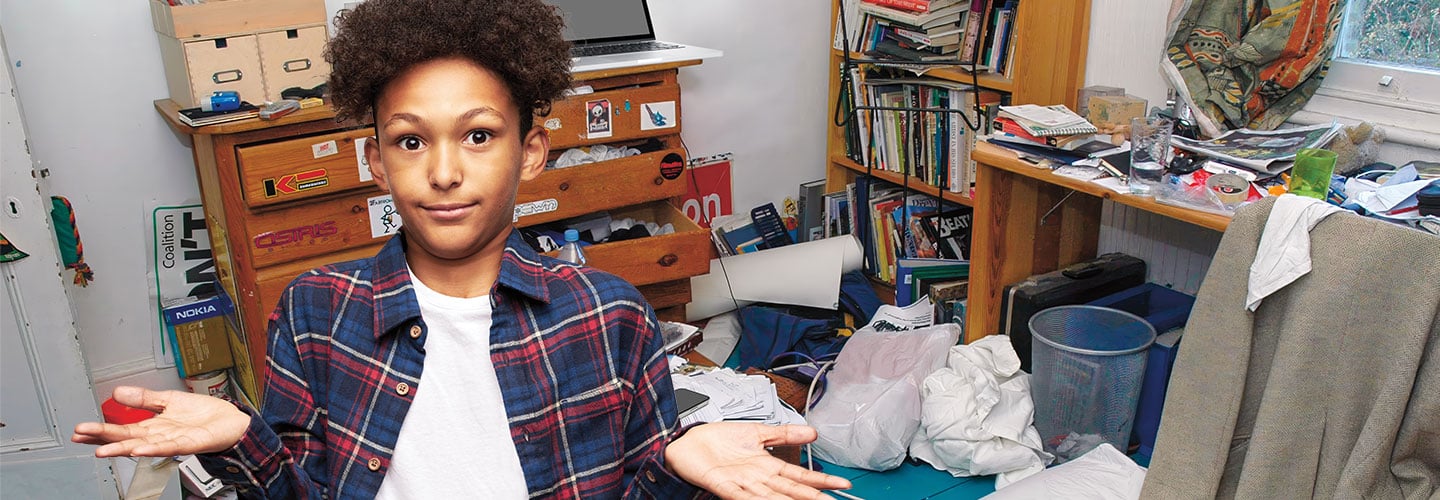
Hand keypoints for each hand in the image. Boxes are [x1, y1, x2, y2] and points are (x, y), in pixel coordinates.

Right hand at [71, 386, 249, 457]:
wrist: (231, 420)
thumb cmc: (203, 414)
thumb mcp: (168, 399)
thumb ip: (144, 398)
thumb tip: (118, 392)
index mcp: (153, 426)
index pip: (121, 429)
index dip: (101, 430)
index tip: (80, 430)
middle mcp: (160, 436)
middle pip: (126, 438)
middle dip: (103, 438)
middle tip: (80, 437)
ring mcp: (173, 441)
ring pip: (143, 445)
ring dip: (122, 448)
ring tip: (102, 450)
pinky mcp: (189, 444)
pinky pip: (168, 447)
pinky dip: (152, 448)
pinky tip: (138, 449)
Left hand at [666, 422, 851, 498]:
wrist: (689, 441)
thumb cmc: (719, 439)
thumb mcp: (758, 432)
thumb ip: (784, 434)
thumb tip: (812, 432)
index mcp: (768, 466)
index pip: (801, 476)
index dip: (822, 481)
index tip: (843, 486)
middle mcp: (759, 478)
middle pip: (792, 491)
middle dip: (814, 497)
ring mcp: (743, 484)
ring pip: (772, 497)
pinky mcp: (724, 486)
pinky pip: (742, 496)